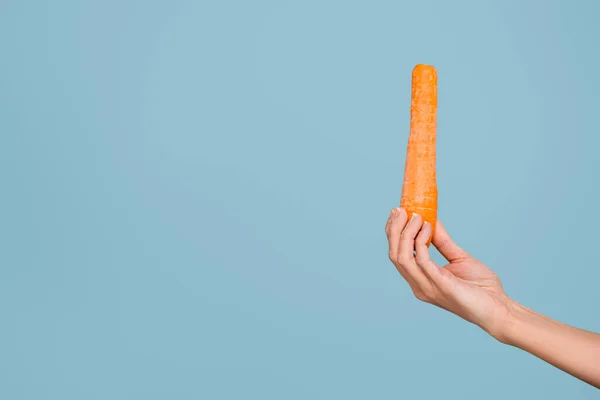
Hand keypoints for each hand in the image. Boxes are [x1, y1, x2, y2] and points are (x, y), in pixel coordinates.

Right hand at [385, 208, 512, 339]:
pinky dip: (421, 241)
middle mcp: (418, 285)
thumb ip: (442, 242)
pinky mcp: (439, 285)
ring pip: (402, 257)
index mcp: (420, 280)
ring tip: (415, 215)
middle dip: (394, 230)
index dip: (393, 233)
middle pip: (395, 255)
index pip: (397, 255)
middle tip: (400, 210)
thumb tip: (432, 220)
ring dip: (405, 233)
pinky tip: (429, 227)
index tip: (398, 213)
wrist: (499, 309)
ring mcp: (426, 287)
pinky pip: (422, 260)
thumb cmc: (481, 288)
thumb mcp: (458, 258)